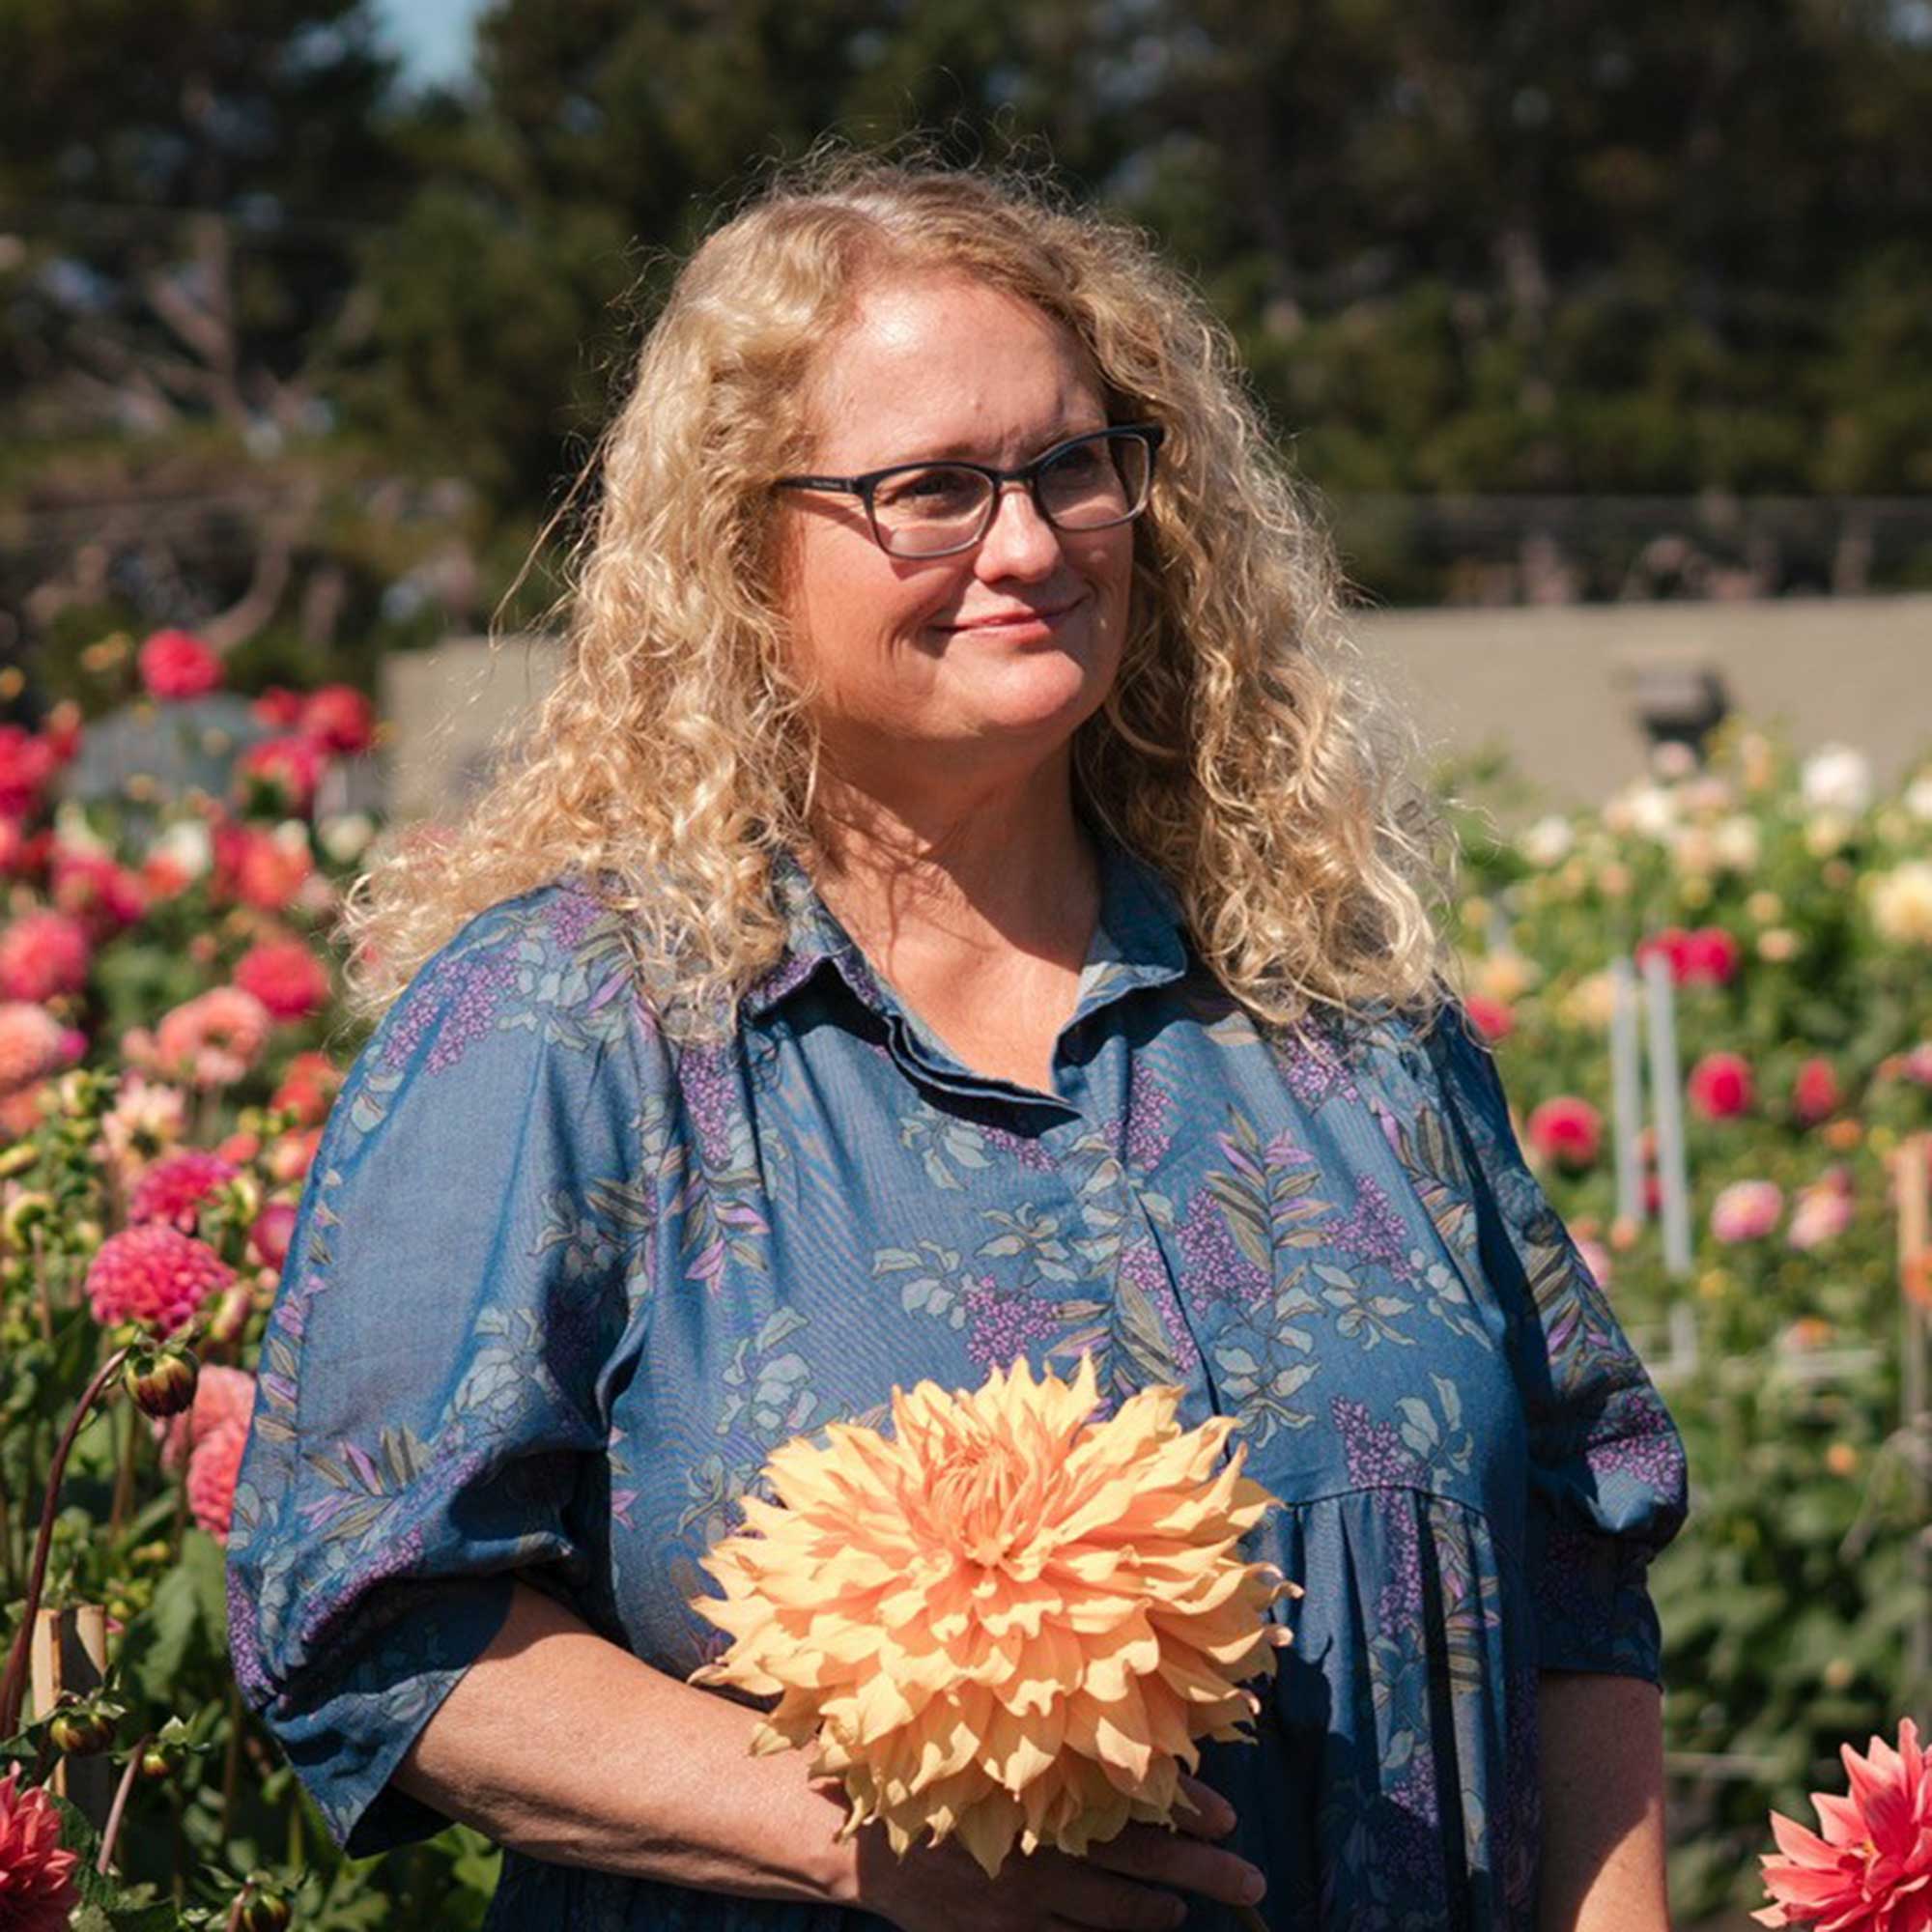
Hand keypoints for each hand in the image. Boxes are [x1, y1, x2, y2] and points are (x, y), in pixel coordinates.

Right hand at [853, 1775, 1266, 1931]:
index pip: (1131, 1797)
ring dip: (1158, 1912)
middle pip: (1141, 1860)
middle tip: (1253, 1879)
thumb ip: (1053, 1762)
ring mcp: (1026, 1898)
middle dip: (1204, 1870)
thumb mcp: (995, 1756)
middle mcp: (1044, 1842)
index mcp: (1045, 1786)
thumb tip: (1124, 1758)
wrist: (861, 1835)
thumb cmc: (937, 1780)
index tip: (1227, 1813)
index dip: (1183, 1805)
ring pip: (1114, 1915)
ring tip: (1184, 1911)